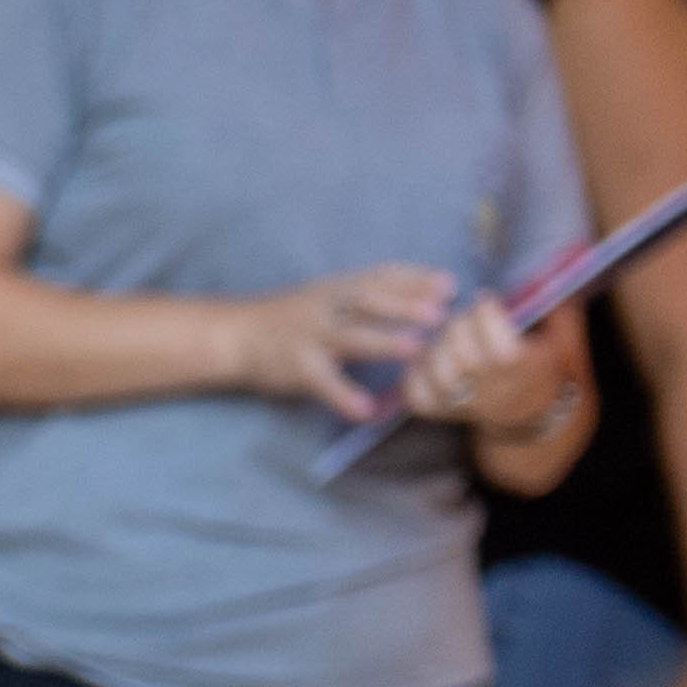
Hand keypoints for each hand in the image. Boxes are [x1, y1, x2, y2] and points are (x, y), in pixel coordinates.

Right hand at [232, 266, 451, 419]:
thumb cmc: (292, 317)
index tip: (450, 285)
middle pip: (368, 300)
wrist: (236, 334)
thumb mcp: (329, 296)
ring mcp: (310, 336)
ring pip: (349, 336)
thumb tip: (424, 292)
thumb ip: (369, 295)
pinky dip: (343, 395)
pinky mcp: (296, 367)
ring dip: (382, 341)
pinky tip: (366, 410)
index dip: (415, 279)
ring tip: (413, 349)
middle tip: (440, 313)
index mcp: (337, 288)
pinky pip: (322, 382)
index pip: (380, 276)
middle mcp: (326, 307)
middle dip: (404, 305)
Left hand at [403, 292, 562, 440]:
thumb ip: (556, 313)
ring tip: (443, 335)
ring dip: (436, 347)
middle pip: (465, 358)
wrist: (522, 408)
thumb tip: (549, 278)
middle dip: (458, 326)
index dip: (487, 315)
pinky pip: (417, 396)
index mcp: (521, 370)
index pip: (502, 347)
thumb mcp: (556, 338)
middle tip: (461, 316)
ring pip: (439, 376)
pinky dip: (414, 374)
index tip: (484, 300)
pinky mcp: (439, 410)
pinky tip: (425, 357)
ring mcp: (463, 404)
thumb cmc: (536, 362)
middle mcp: (491, 390)